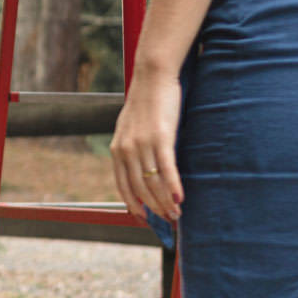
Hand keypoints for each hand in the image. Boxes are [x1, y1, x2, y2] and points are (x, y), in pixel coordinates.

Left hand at [110, 69, 183, 220]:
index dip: (133, 204)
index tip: (143, 218)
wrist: (152, 77)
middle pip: (139, 188)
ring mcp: (142, 144)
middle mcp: (126, 149)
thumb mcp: (131, 128)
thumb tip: (140, 167)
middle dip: (153, 207)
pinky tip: (180, 199)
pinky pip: (166, 169)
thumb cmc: (146, 103)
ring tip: (176, 214)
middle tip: (167, 221)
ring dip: (165, 202)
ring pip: (153, 182)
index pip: (123, 185)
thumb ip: (132, 148)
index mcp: (117, 149)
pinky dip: (173, 187)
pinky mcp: (160, 138)